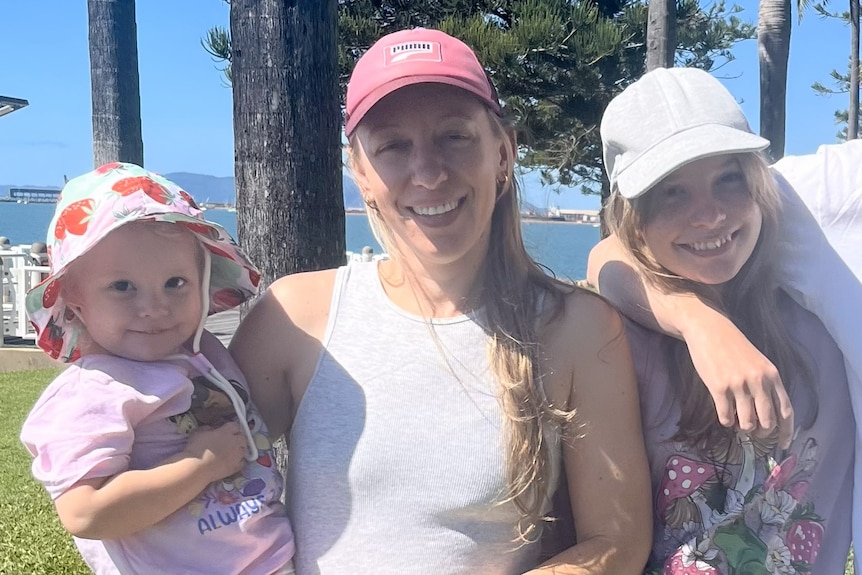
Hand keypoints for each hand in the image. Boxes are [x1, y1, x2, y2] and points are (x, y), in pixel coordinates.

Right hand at [183, 421, 246, 481]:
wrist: (196, 468)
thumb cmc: (196, 449)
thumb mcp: (198, 432)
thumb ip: (208, 428)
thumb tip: (212, 430)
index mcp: (226, 431)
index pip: (235, 425)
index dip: (231, 428)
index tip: (226, 430)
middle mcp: (235, 442)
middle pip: (242, 437)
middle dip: (237, 438)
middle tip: (229, 441)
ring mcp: (237, 455)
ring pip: (243, 449)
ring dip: (239, 449)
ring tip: (231, 451)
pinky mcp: (236, 467)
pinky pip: (242, 462)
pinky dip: (239, 461)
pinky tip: (232, 461)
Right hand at [682, 311, 793, 448]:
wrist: (709, 331)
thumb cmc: (734, 347)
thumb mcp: (758, 363)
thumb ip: (767, 384)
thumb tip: (769, 414)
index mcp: (772, 375)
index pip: (786, 410)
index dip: (786, 431)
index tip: (783, 444)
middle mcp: (758, 381)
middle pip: (767, 421)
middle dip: (762, 432)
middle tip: (754, 431)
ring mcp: (738, 385)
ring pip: (747, 423)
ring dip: (743, 427)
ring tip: (737, 420)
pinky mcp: (718, 388)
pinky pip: (726, 417)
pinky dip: (726, 421)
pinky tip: (724, 414)